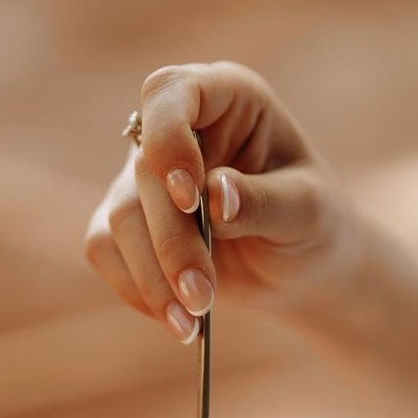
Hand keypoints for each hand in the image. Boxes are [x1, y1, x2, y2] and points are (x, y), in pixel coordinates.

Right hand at [86, 61, 362, 341]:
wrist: (300, 267)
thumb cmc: (312, 224)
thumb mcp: (306, 211)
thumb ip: (263, 201)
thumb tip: (215, 196)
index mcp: (226, 99)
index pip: (172, 92)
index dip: (169, 138)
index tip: (189, 196)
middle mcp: (178, 129)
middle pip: (144, 175)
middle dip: (172, 244)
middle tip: (203, 298)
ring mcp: (145, 176)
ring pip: (120, 219)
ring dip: (153, 278)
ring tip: (191, 324)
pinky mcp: (128, 223)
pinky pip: (105, 249)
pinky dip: (136, 289)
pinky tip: (174, 318)